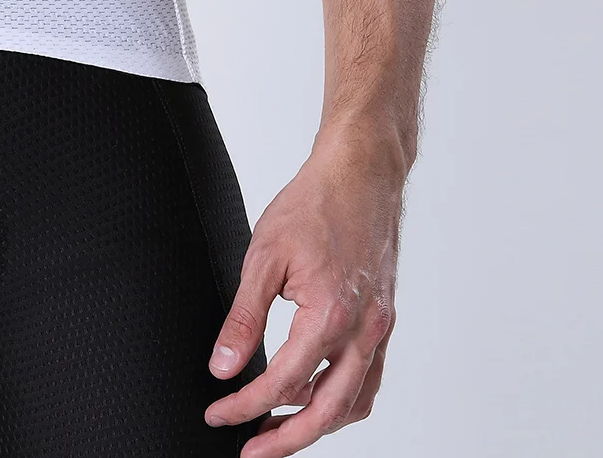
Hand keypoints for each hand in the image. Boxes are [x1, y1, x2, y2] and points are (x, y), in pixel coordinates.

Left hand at [203, 126, 402, 455]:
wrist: (361, 172)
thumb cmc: (314, 203)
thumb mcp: (263, 255)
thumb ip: (243, 317)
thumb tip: (223, 366)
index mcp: (330, 315)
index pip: (282, 382)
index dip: (245, 405)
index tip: (218, 414)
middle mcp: (363, 330)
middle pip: (325, 411)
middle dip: (285, 439)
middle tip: (250, 450)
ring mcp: (379, 328)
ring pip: (353, 403)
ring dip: (316, 424)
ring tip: (277, 427)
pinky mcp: (384, 321)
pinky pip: (368, 379)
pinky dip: (342, 399)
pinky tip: (313, 394)